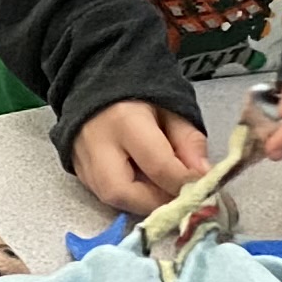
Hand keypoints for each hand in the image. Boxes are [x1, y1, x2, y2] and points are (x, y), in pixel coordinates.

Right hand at [70, 98, 206, 216]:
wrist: (97, 79)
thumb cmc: (139, 91)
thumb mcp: (172, 108)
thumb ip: (189, 141)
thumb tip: (203, 176)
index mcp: (125, 120)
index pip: (158, 165)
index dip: (185, 183)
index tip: (205, 189)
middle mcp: (96, 144)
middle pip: (123, 192)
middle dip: (156, 202)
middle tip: (179, 196)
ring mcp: (81, 159)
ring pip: (110, 199)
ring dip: (142, 201)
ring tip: (163, 187)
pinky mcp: (77, 169)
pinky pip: (103, 194)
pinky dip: (128, 195)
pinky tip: (143, 183)